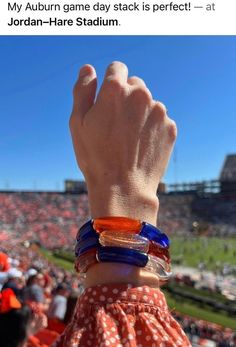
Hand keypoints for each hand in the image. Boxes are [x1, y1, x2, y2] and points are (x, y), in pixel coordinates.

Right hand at [70, 62, 176, 223]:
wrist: (123, 187)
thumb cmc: (95, 156)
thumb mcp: (78, 123)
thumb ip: (82, 91)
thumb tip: (88, 69)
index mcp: (116, 90)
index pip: (117, 68)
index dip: (111, 81)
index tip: (108, 97)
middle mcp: (141, 95)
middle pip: (135, 85)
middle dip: (126, 97)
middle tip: (116, 124)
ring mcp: (159, 111)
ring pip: (149, 103)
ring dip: (140, 113)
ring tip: (129, 139)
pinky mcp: (170, 127)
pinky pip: (160, 120)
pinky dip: (152, 128)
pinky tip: (141, 145)